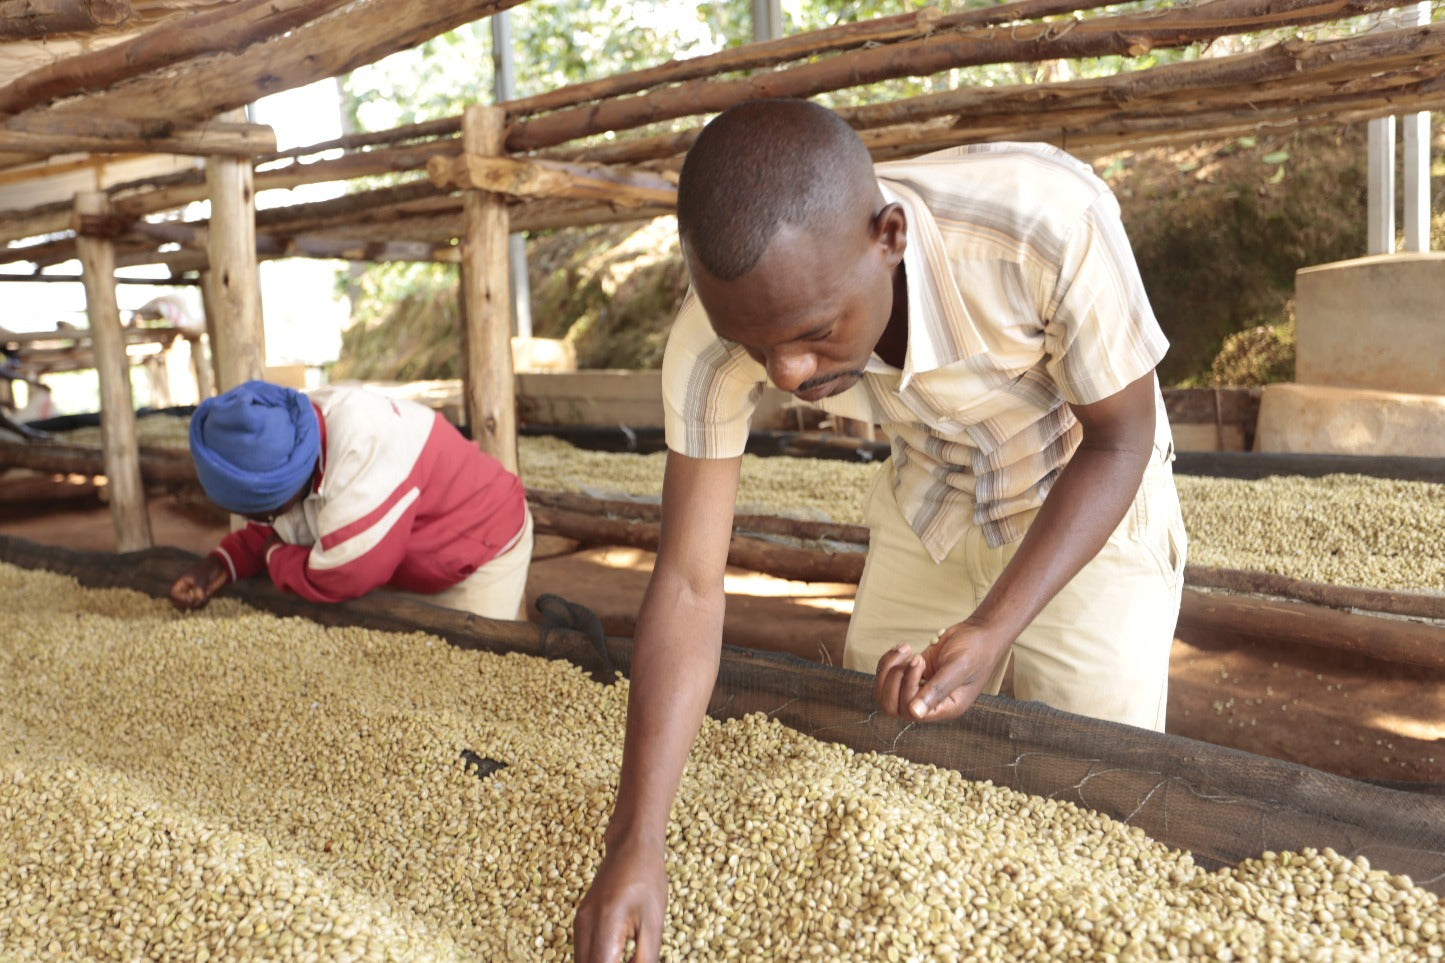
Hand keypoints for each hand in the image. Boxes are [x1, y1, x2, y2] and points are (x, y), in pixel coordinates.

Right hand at [168, 556, 229, 610]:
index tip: (190, 598)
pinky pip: (197, 605)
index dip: (179, 599)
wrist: (219, 566)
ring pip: (188, 605)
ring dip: (197, 605)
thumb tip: (196, 603)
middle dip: (186, 605)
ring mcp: (191, 593)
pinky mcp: (199, 596)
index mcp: (181, 582)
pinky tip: (209, 596)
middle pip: (177, 602)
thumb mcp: (201, 579)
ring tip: (206, 597)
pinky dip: (203, 604)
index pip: (172, 594)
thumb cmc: (207, 569)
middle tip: (195, 603)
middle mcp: (184, 588)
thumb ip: (198, 591)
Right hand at [573, 835, 666, 962]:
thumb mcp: (653, 923)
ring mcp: (579, 922)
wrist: (632, 845)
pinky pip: (584, 952)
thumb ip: (645, 959)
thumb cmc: (647, 878)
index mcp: (604, 925)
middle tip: (630, 958)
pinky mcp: (581, 920)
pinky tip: (614, 959)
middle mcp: (584, 926)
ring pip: (582, 962)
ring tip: (625, 956)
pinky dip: (597, 961)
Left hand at [874, 622, 1009, 721]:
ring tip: (906, 649)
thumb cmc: (976, 650)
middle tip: (912, 658)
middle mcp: (930, 703)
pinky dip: (889, 661)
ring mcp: (920, 689)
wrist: (979, 632)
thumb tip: (915, 714)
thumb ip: (937, 690)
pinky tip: (905, 648)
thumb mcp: (958, 668)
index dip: (907, 687)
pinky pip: (888, 677)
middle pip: (892, 707)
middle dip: (893, 680)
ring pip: (886, 693)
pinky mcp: (913, 675)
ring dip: (888, 669)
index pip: (910, 711)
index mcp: (945, 708)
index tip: (919, 661)